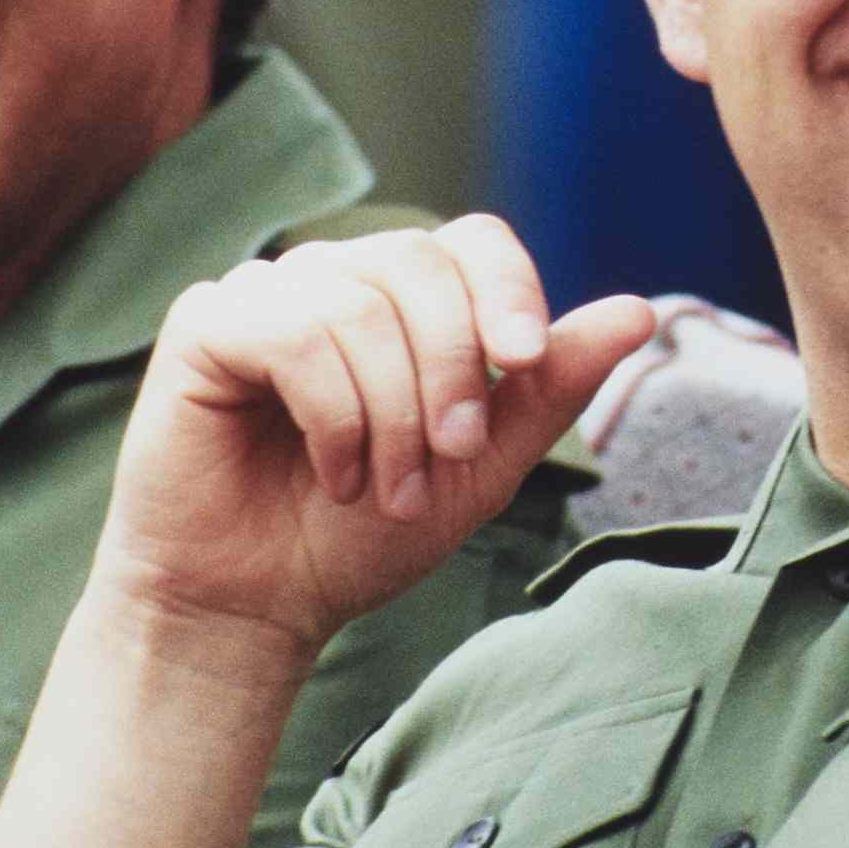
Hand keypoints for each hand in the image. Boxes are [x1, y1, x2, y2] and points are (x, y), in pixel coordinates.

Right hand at [96, 215, 653, 659]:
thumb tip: (640, 311)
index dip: (507, 289)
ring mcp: (271, 292)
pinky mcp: (208, 324)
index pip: (474, 240)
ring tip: (389, 487)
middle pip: (422, 263)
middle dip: (452, 369)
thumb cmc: (370, 530)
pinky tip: (336, 473)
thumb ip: (553, 385)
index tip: (523, 360)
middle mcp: (342, 276)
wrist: (266, 607)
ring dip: (392, 413)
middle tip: (452, 454)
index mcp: (411, 297)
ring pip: (362, 303)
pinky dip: (333, 414)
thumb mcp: (485, 462)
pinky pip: (294, 331)